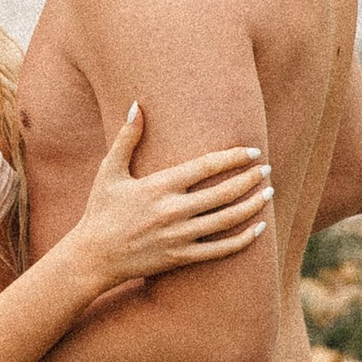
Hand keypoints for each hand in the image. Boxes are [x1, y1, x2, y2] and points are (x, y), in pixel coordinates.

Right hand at [70, 102, 272, 292]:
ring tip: (268, 193)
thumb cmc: (101, 210)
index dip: (233, 157)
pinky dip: (243, 240)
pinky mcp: (181, 257)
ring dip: (252, 206)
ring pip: (226, 220)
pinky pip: (220, 250)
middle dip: (250, 179)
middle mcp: (172, 211)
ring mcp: (179, 236)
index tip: (251, 151)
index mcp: (158, 186)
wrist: (93, 256)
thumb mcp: (109, 170)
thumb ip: (126, 137)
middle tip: (267, 169)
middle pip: (223, 192)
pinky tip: (259, 229)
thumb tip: (135, 104)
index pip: (206, 166)